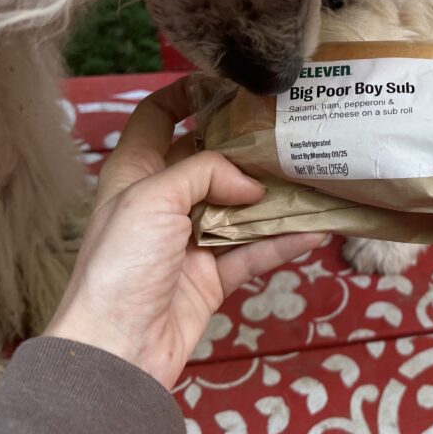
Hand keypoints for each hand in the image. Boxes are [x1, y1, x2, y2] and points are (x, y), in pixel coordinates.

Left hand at [45, 78, 322, 388]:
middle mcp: (163, 201)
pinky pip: (254, 251)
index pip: (156, 117)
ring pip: (238, 207)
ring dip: (272, 194)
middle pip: (208, 159)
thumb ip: (203, 172)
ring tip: (311, 172)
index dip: (186, 93)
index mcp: (134, 172)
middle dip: (245, 144)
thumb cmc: (120, 264)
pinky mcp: (211, 277)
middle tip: (288, 126)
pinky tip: (316, 229)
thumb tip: (250, 184)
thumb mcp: (152, 198)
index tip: (231, 83)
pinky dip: (283, 241)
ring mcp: (189, 240)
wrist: (116, 350)